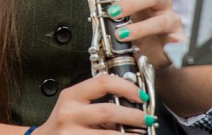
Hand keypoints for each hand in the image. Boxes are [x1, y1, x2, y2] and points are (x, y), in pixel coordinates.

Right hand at [35, 73, 153, 133]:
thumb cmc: (63, 122)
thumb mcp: (74, 105)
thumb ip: (96, 100)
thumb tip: (132, 102)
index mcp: (71, 96)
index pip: (103, 82)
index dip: (126, 87)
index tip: (142, 96)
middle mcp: (69, 113)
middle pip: (108, 112)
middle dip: (133, 116)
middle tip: (148, 118)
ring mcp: (71, 134)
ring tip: (142, 133)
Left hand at [103, 0, 183, 72]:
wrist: (154, 53)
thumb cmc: (137, 29)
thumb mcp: (121, 17)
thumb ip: (110, 9)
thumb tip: (95, 6)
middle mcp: (159, 1)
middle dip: (131, 3)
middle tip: (112, 13)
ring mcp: (170, 19)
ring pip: (161, 19)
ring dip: (139, 28)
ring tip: (120, 36)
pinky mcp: (178, 39)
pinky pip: (174, 42)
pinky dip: (162, 48)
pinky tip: (149, 51)